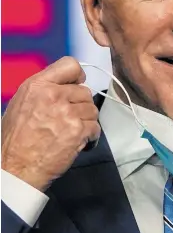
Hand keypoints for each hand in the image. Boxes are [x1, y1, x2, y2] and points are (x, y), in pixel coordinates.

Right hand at [1, 57, 100, 191]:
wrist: (16, 167)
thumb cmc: (16, 137)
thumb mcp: (23, 102)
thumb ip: (45, 89)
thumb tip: (67, 84)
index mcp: (38, 85)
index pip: (71, 64)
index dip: (77, 76)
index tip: (77, 84)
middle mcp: (53, 95)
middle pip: (85, 91)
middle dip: (80, 105)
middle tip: (70, 118)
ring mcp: (67, 113)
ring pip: (92, 109)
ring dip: (86, 121)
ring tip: (72, 131)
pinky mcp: (78, 130)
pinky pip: (95, 127)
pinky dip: (91, 136)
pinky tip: (79, 142)